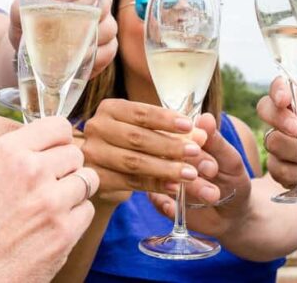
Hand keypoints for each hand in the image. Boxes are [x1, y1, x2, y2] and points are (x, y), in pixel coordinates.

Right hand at [0, 116, 97, 282]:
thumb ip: (8, 156)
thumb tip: (39, 144)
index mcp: (5, 152)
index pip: (58, 126)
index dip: (59, 140)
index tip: (56, 152)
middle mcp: (30, 171)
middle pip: (74, 153)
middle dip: (66, 168)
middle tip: (50, 186)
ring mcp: (50, 201)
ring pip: (87, 179)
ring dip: (74, 192)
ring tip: (52, 207)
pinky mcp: (64, 232)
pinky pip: (87, 211)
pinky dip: (75, 219)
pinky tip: (52, 229)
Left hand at [8, 0, 117, 79]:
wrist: (29, 58)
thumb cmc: (27, 31)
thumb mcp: (19, 18)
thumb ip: (21, 6)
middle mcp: (93, 7)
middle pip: (104, 3)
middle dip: (88, 13)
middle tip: (66, 25)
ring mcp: (102, 28)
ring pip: (109, 27)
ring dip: (92, 37)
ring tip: (70, 45)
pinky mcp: (105, 50)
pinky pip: (109, 50)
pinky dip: (97, 55)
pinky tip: (81, 59)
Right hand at [82, 99, 218, 205]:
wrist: (108, 169)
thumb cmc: (134, 142)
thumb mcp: (152, 130)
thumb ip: (176, 130)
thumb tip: (203, 132)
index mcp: (110, 108)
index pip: (140, 113)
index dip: (165, 120)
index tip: (189, 126)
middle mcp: (97, 128)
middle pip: (137, 138)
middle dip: (169, 146)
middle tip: (196, 152)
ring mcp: (93, 154)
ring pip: (133, 162)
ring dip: (165, 169)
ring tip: (191, 174)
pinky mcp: (96, 179)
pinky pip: (129, 182)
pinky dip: (154, 185)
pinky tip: (174, 187)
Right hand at [148, 113, 250, 238]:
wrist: (232, 214)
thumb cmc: (232, 180)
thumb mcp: (229, 161)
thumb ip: (216, 142)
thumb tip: (205, 118)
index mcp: (185, 140)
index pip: (176, 132)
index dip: (190, 141)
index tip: (210, 154)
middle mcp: (170, 156)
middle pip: (166, 154)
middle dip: (188, 165)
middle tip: (212, 172)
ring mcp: (163, 177)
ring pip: (160, 176)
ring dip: (181, 186)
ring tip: (209, 194)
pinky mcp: (159, 199)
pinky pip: (154, 198)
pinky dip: (164, 203)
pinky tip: (175, 207)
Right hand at [257, 77, 296, 195]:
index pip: (281, 88)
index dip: (277, 91)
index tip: (283, 100)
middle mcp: (291, 121)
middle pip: (266, 110)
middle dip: (279, 120)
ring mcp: (285, 145)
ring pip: (272, 141)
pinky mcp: (284, 169)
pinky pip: (275, 168)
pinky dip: (294, 172)